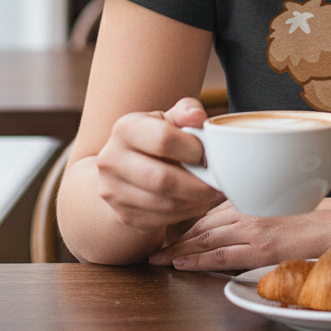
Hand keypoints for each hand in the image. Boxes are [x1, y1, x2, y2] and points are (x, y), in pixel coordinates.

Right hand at [95, 97, 224, 232]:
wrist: (126, 167)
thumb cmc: (156, 137)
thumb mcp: (169, 118)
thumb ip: (186, 111)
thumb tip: (198, 116)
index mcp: (125, 128)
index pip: (163, 139)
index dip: (192, 149)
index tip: (209, 155)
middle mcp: (111, 160)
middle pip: (161, 178)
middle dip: (198, 184)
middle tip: (220, 182)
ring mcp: (113, 191)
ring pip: (163, 203)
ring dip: (196, 201)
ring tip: (214, 193)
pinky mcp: (123, 215)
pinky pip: (161, 219)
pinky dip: (186, 213)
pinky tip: (199, 202)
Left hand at [148, 197, 330, 271]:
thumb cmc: (316, 212)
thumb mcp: (282, 201)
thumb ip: (259, 205)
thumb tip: (240, 216)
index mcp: (253, 196)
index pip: (211, 210)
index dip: (187, 221)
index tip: (172, 231)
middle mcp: (249, 209)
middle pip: (202, 224)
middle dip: (176, 237)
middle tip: (155, 249)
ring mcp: (253, 228)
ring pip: (206, 239)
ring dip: (180, 250)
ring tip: (160, 260)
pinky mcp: (260, 248)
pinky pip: (222, 256)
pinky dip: (198, 261)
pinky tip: (182, 264)